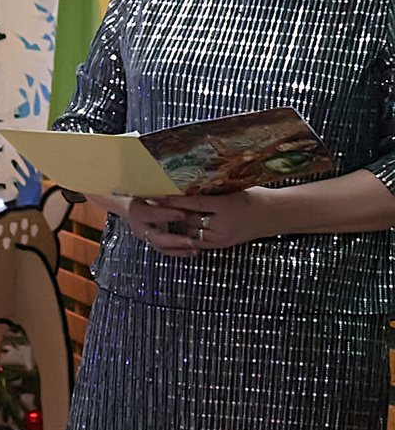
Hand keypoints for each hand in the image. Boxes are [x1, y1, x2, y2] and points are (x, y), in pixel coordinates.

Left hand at [127, 192, 276, 255]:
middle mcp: (223, 225)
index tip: (156, 192)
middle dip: (171, 211)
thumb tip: (185, 184)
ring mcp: (222, 237)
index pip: (194, 202)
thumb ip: (211, 190)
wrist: (277, 215)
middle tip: (151, 203)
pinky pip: (197, 242)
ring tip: (157, 216)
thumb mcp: (234, 190)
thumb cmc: (257, 196)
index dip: (174, 198)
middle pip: (189, 219)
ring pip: (190, 231)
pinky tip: (172, 229)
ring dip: (175, 224)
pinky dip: (184, 236)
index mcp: (227, 207)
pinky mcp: (221, 245)